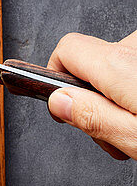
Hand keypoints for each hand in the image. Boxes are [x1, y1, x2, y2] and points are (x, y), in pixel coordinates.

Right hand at [47, 30, 136, 159]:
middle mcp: (135, 48)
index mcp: (120, 65)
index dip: (55, 79)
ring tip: (136, 131)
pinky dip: (133, 90)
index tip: (61, 107)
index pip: (67, 50)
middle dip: (94, 99)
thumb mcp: (135, 137)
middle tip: (113, 136)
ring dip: (118, 98)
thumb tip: (58, 101)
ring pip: (116, 70)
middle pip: (92, 64)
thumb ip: (94, 117)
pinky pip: (133, 69)